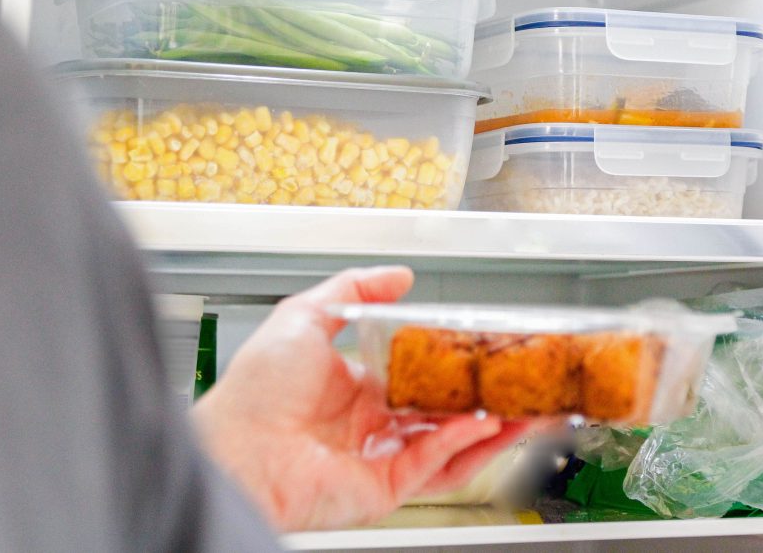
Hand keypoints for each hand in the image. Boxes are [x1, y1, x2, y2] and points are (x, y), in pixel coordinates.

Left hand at [192, 266, 537, 531]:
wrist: (236, 447)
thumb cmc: (254, 391)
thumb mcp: (304, 316)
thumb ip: (354, 289)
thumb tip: (398, 276)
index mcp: (355, 388)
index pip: (419, 377)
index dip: (455, 366)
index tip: (486, 351)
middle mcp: (371, 425)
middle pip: (443, 414)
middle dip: (486, 401)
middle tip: (521, 384)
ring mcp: (380, 458)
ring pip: (450, 445)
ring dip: (490, 428)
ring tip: (526, 408)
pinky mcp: (384, 487)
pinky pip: (434, 464)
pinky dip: (461, 443)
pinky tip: (484, 422)